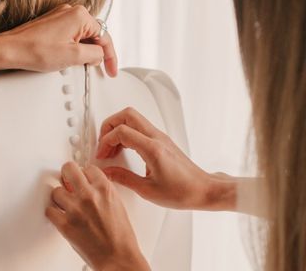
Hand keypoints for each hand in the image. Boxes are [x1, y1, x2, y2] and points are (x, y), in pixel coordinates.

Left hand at [1, 4, 117, 75]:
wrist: (11, 49)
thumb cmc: (35, 50)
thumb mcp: (73, 56)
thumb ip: (94, 54)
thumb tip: (99, 55)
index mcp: (80, 15)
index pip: (104, 36)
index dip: (111, 56)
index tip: (111, 69)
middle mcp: (71, 11)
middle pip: (94, 34)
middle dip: (96, 52)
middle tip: (96, 68)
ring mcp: (60, 15)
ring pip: (82, 35)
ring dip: (84, 50)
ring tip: (77, 64)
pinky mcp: (52, 22)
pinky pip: (70, 34)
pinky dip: (73, 46)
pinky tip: (66, 57)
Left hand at [46, 162, 148, 270]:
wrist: (118, 258)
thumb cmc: (121, 237)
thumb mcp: (118, 205)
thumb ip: (103, 192)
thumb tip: (91, 184)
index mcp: (105, 190)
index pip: (88, 168)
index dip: (84, 173)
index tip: (82, 176)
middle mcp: (89, 196)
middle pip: (68, 169)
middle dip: (66, 173)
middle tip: (66, 178)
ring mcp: (75, 210)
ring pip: (56, 191)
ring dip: (60, 197)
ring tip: (65, 204)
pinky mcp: (65, 224)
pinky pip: (49, 210)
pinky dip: (53, 213)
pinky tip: (59, 215)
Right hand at [96, 107, 236, 210]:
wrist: (204, 190)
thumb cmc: (184, 191)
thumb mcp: (148, 190)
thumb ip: (124, 178)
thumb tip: (107, 172)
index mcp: (153, 149)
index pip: (122, 131)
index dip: (106, 141)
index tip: (102, 154)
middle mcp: (157, 138)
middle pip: (127, 114)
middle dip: (109, 125)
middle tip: (102, 142)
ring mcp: (160, 137)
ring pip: (133, 117)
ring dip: (117, 128)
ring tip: (111, 147)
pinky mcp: (161, 140)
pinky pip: (139, 127)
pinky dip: (126, 133)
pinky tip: (123, 149)